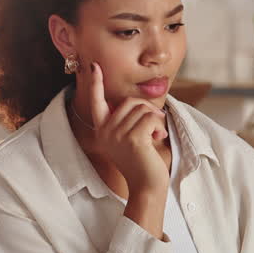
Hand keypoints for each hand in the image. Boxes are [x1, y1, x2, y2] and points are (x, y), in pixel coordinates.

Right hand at [87, 62, 168, 195]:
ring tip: (157, 134)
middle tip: (156, 124)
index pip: (96, 102)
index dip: (96, 83)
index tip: (94, 65)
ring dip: (155, 119)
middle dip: (147, 110)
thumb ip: (127, 121)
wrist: (146, 186)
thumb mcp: (129, 139)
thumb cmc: (141, 162)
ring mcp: (117, 135)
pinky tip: (159, 138)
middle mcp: (105, 131)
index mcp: (102, 130)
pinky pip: (149, 118)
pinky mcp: (132, 139)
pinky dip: (159, 126)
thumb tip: (137, 103)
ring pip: (142, 109)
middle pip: (129, 102)